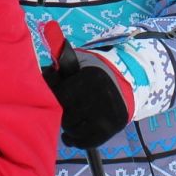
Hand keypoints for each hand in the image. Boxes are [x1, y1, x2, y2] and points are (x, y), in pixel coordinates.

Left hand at [39, 22, 131, 148]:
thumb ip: (60, 59)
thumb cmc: (95, 74)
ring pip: (72, 129)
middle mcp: (98, 96)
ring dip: (67, 126)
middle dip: (61, 112)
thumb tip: (45, 34)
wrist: (129, 86)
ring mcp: (105, 114)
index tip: (52, 95)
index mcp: (89, 77)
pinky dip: (74, 139)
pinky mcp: (110, 129)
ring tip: (71, 118)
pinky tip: (73, 133)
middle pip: (64, 113)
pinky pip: (83, 141)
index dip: (52, 95)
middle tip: (65, 107)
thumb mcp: (80, 62)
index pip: (57, 93)